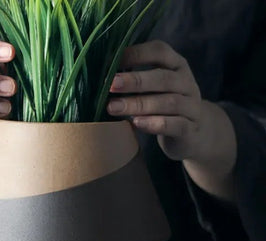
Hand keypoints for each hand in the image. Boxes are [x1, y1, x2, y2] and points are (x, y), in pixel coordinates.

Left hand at [107, 40, 236, 200]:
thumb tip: (99, 77)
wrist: (195, 135)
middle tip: (110, 85)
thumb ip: (135, 82)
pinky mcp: (191, 130)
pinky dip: (156, 124)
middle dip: (135, 81)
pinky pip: (176, 125)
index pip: (160, 51)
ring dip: (138, 104)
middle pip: (163, 78)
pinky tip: (137, 123)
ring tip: (114, 108)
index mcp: (176, 66)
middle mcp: (187, 83)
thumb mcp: (154, 91)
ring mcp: (192, 107)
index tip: (112, 61)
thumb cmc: (164, 109)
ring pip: (168, 102)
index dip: (137, 54)